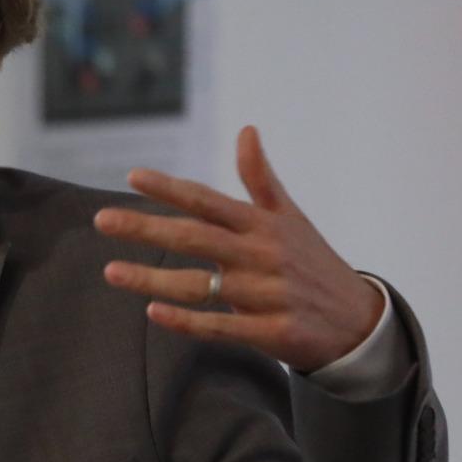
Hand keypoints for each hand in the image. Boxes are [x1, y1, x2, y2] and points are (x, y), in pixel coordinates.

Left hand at [92, 126, 382, 372]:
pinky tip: (153, 312)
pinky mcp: (274, 331)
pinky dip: (188, 322)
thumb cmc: (312, 262)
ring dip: (154, 279)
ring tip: (111, 270)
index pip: (209, 201)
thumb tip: (246, 130)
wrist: (359, 321)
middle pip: (196, 237)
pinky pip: (222, 328)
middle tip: (101, 219)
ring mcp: (268, 294)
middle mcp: (263, 255)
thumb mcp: (290, 217)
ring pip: (201, 286)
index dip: (171, 189)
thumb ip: (260, 178)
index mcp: (263, 226)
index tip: (132, 177)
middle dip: (147, 227)